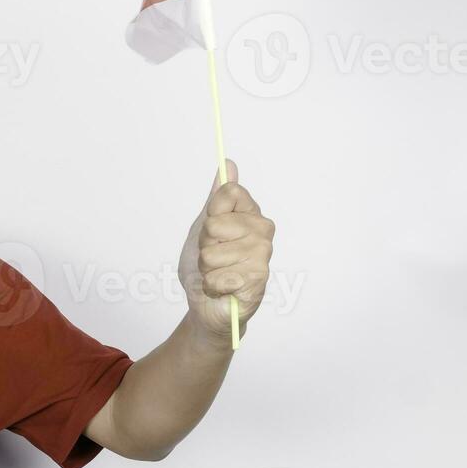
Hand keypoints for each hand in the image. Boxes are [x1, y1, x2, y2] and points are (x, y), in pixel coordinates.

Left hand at [177, 160, 275, 343]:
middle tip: (212, 258)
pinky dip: (211, 286)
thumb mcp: (203, 227)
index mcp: (251, 214)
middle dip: (203, 245)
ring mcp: (262, 256)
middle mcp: (263, 231)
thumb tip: (228, 164)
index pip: (228, 193)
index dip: (210, 214)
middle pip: (215, 224)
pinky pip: (217, 277)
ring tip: (217, 274)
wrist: (205, 304)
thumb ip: (216, 198)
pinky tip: (222, 289)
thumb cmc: (205, 266)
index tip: (211, 230)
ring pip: (212, 253)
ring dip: (206, 268)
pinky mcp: (258, 281)